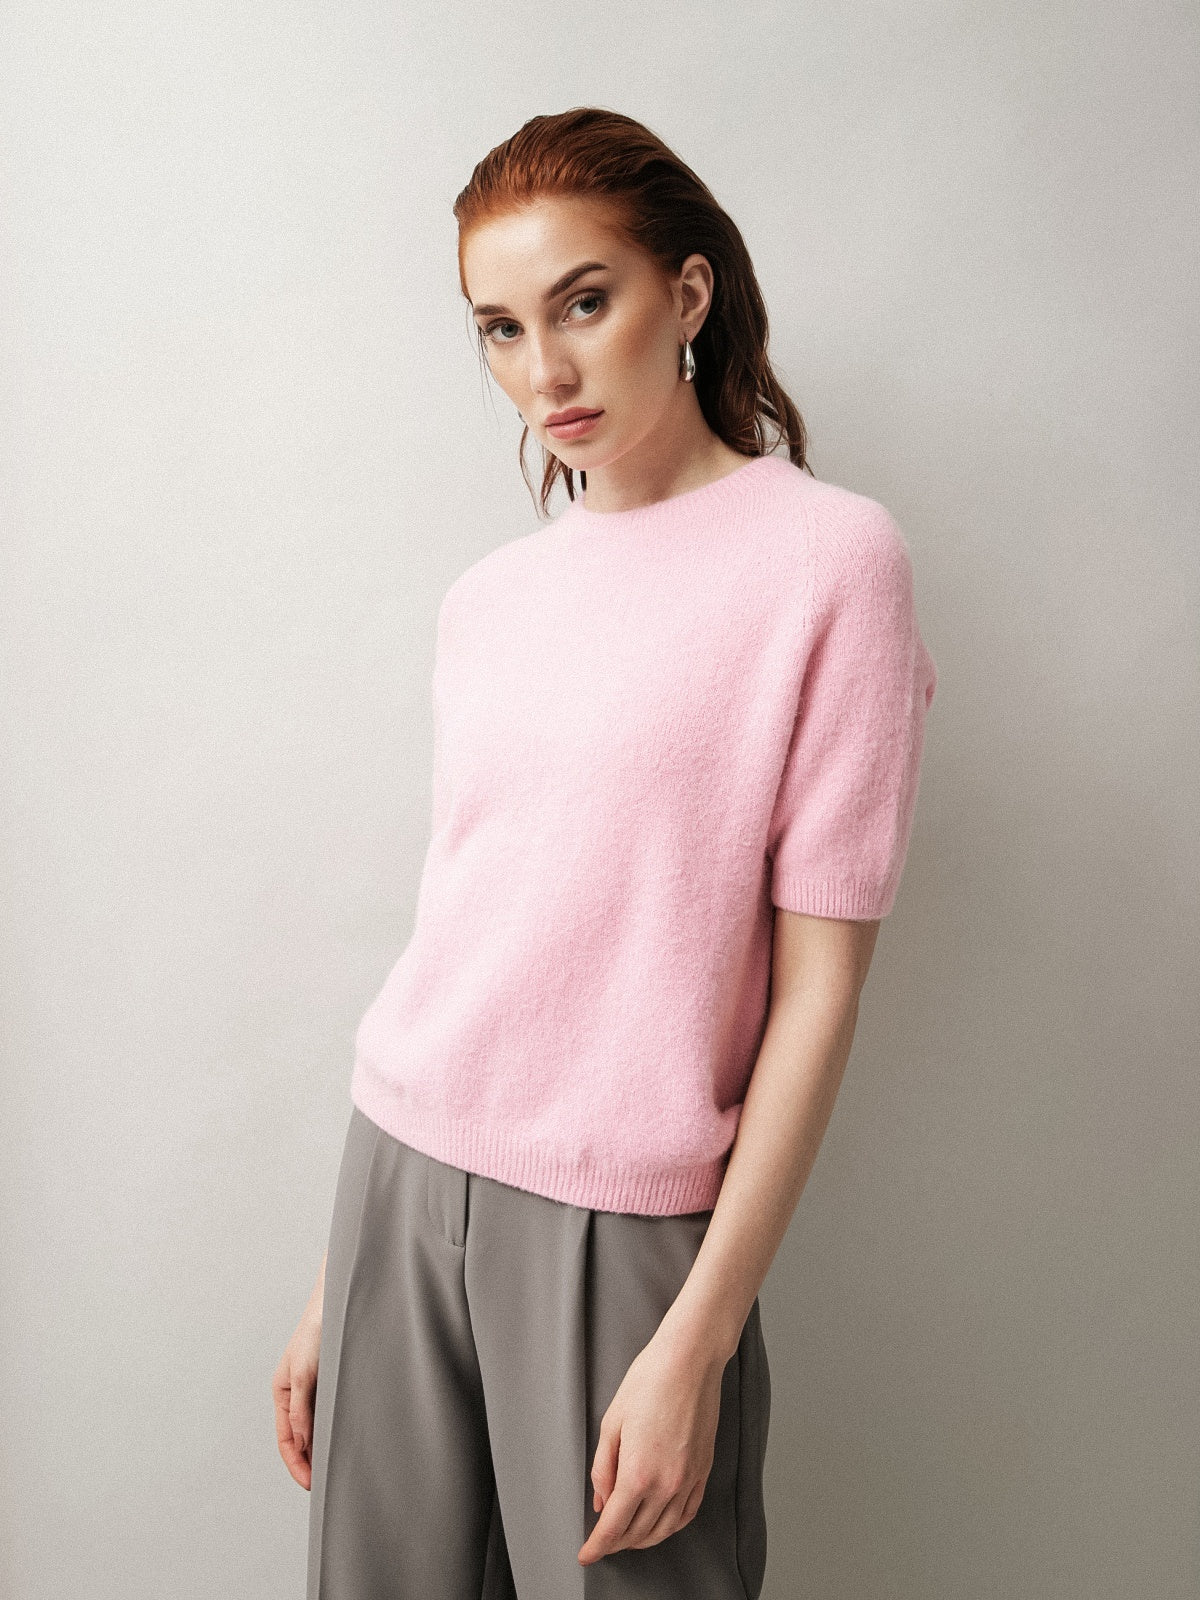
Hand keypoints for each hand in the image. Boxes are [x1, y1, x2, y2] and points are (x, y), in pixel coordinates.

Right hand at [272, 1289, 322, 1490]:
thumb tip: (302, 1442)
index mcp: (282, 1392)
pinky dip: (334, 1430)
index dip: (296, 1464)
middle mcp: (297, 1394)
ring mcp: (315, 1389)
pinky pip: (330, 1414)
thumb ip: (300, 1408)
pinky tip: (347, 1440)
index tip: (310, 1485)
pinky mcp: (332, 1382)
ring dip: (323, 1447)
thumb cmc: (316, 1331)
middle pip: (300, 1438)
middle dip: (309, 1462)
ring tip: (337, 1468)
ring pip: (316, 1428)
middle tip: (327, 1484)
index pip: (286, 1439)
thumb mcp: (303, 1372)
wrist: (340, 1301)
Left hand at [577, 1325, 725, 1564]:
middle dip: (616, 1543)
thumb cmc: (650, 1381)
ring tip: (626, 1535)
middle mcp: (667, 1484)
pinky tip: (660, 1523)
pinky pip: (687, 1513)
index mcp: (638, 1474)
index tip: (586, 1554)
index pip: (613, 1527)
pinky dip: (670, 1526)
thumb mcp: (611, 1423)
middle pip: (637, 1533)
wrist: (690, 1361)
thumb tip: (601, 1500)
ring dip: (642, 1538)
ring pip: (664, 1529)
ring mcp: (689, 1479)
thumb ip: (603, 1468)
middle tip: (601, 1541)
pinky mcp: (704, 1471)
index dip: (596, 1547)